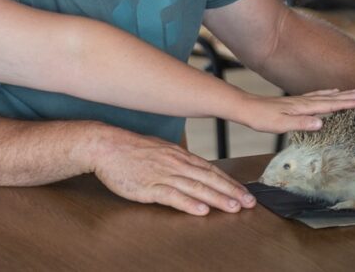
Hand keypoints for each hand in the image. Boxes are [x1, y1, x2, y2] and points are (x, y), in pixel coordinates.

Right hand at [88, 128, 255, 215]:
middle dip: (231, 191)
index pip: (210, 169)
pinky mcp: (148, 186)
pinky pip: (172, 196)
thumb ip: (176, 159)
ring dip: (217, 198)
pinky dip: (188, 203)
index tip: (244, 192)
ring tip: (234, 208)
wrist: (105, 146)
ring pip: (195, 187)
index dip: (229, 182)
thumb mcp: (158, 149)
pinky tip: (201, 209)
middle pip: (209, 178)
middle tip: (249, 202)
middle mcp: (174, 163)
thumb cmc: (128, 148)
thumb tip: (192, 168)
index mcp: (178, 154)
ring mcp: (162, 174)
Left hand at [236, 88, 354, 133]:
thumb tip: (321, 123)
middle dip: (348, 96)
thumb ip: (301, 124)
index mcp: (302, 107)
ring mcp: (298, 100)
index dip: (346, 103)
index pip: (329, 105)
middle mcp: (302, 101)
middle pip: (330, 98)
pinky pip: (315, 96)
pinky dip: (325, 94)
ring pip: (323, 96)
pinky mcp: (293, 102)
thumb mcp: (280, 125)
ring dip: (339, 94)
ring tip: (352, 91)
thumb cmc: (261, 118)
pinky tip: (327, 94)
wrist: (245, 108)